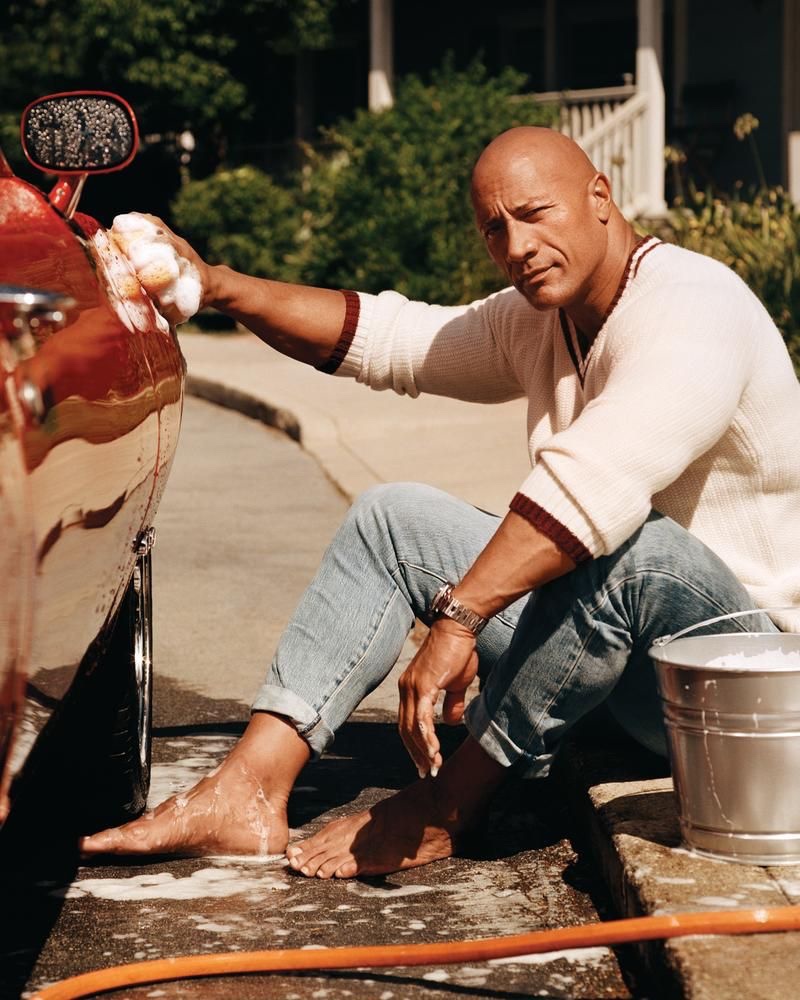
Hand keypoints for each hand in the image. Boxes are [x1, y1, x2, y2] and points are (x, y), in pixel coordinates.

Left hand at [397, 618, 477, 777]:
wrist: (459, 628)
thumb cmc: (458, 652)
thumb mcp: (456, 683)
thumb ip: (452, 703)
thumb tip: (451, 722)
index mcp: (410, 688)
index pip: (407, 723)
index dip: (414, 744)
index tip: (424, 762)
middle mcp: (405, 688)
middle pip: (405, 729)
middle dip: (416, 753)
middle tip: (427, 773)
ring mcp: (412, 687)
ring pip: (413, 727)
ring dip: (423, 750)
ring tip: (433, 768)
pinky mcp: (423, 685)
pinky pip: (423, 718)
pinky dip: (427, 737)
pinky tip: (434, 752)